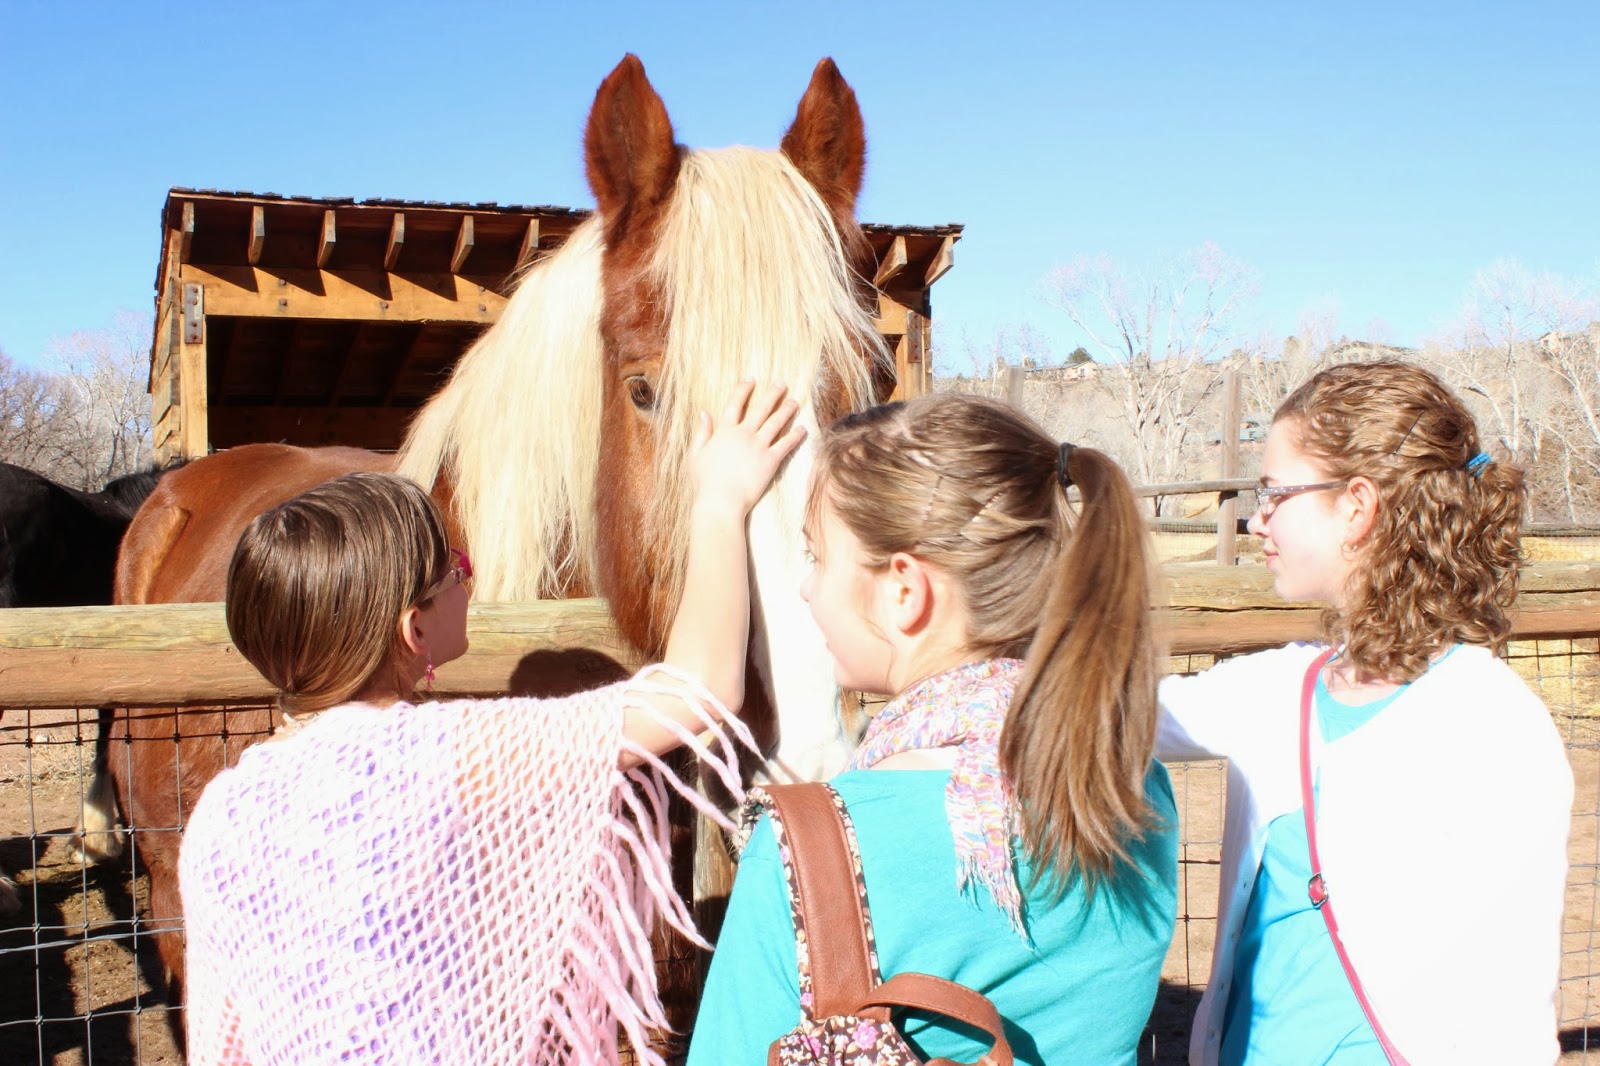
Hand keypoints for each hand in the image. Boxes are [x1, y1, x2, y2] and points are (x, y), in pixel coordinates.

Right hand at [689, 380, 806, 518]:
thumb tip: (704, 413)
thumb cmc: (705, 482)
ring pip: (776, 423)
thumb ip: (701, 433)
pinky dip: (795, 436)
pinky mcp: (770, 460)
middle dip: (772, 394)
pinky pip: (786, 444)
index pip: (735, 404)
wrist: (720, 501)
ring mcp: (758, 446)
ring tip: (794, 401)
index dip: (743, 390)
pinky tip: (803, 428)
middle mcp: (743, 434)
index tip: (751, 379)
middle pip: (760, 409)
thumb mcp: (696, 455)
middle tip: (782, 384)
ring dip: (786, 410)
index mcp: (724, 431)